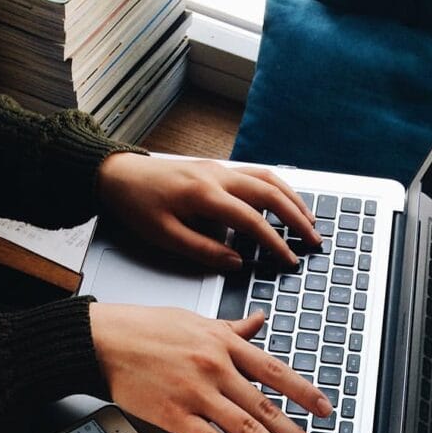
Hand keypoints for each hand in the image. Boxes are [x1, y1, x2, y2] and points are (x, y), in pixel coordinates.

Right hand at [89, 304, 331, 432]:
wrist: (102, 341)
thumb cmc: (146, 330)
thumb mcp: (196, 320)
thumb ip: (232, 329)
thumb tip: (259, 323)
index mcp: (224, 344)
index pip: (276, 371)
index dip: (304, 393)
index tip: (324, 410)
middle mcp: (216, 368)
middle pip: (267, 407)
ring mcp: (196, 394)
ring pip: (246, 428)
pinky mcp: (174, 415)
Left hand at [97, 154, 320, 269]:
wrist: (117, 174)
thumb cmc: (137, 205)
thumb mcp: (164, 237)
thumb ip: (203, 251)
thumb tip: (235, 263)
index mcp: (204, 195)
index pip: (252, 221)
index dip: (275, 243)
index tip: (289, 261)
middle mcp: (217, 176)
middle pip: (270, 194)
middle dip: (297, 218)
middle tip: (314, 240)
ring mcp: (219, 168)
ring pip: (267, 179)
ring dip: (292, 200)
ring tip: (309, 221)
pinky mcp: (217, 168)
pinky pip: (256, 174)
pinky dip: (278, 189)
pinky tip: (286, 203)